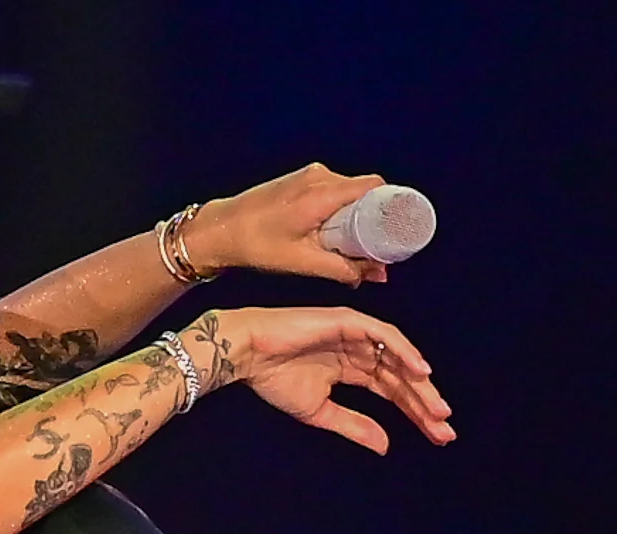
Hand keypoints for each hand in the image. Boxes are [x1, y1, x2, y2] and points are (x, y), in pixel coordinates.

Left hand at [190, 163, 391, 285]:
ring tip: (349, 244)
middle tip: (375, 245)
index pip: (375, 187)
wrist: (218, 230)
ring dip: (353, 215)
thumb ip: (343, 269)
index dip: (392, 205)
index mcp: (322, 193)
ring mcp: (307, 175)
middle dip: (374, 217)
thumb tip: (377, 275)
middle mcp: (318, 177)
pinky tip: (330, 233)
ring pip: (347, 191)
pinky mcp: (298, 180)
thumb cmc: (254, 244)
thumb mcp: (303, 262)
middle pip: (364, 190)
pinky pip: (331, 191)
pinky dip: (337, 210)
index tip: (398, 228)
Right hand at [195, 306, 455, 452]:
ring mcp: (357, 335)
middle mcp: (360, 351)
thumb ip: (353, 425)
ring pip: (398, 359)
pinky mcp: (349, 321)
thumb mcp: (319, 411)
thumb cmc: (273, 378)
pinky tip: (420, 372)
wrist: (246, 354)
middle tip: (444, 429)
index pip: (392, 392)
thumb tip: (385, 447)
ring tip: (437, 409)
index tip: (436, 435)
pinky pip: (385, 336)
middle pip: (401, 378)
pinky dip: (404, 352)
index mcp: (352, 369)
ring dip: (419, 384)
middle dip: (424, 404)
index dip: (414, 413)